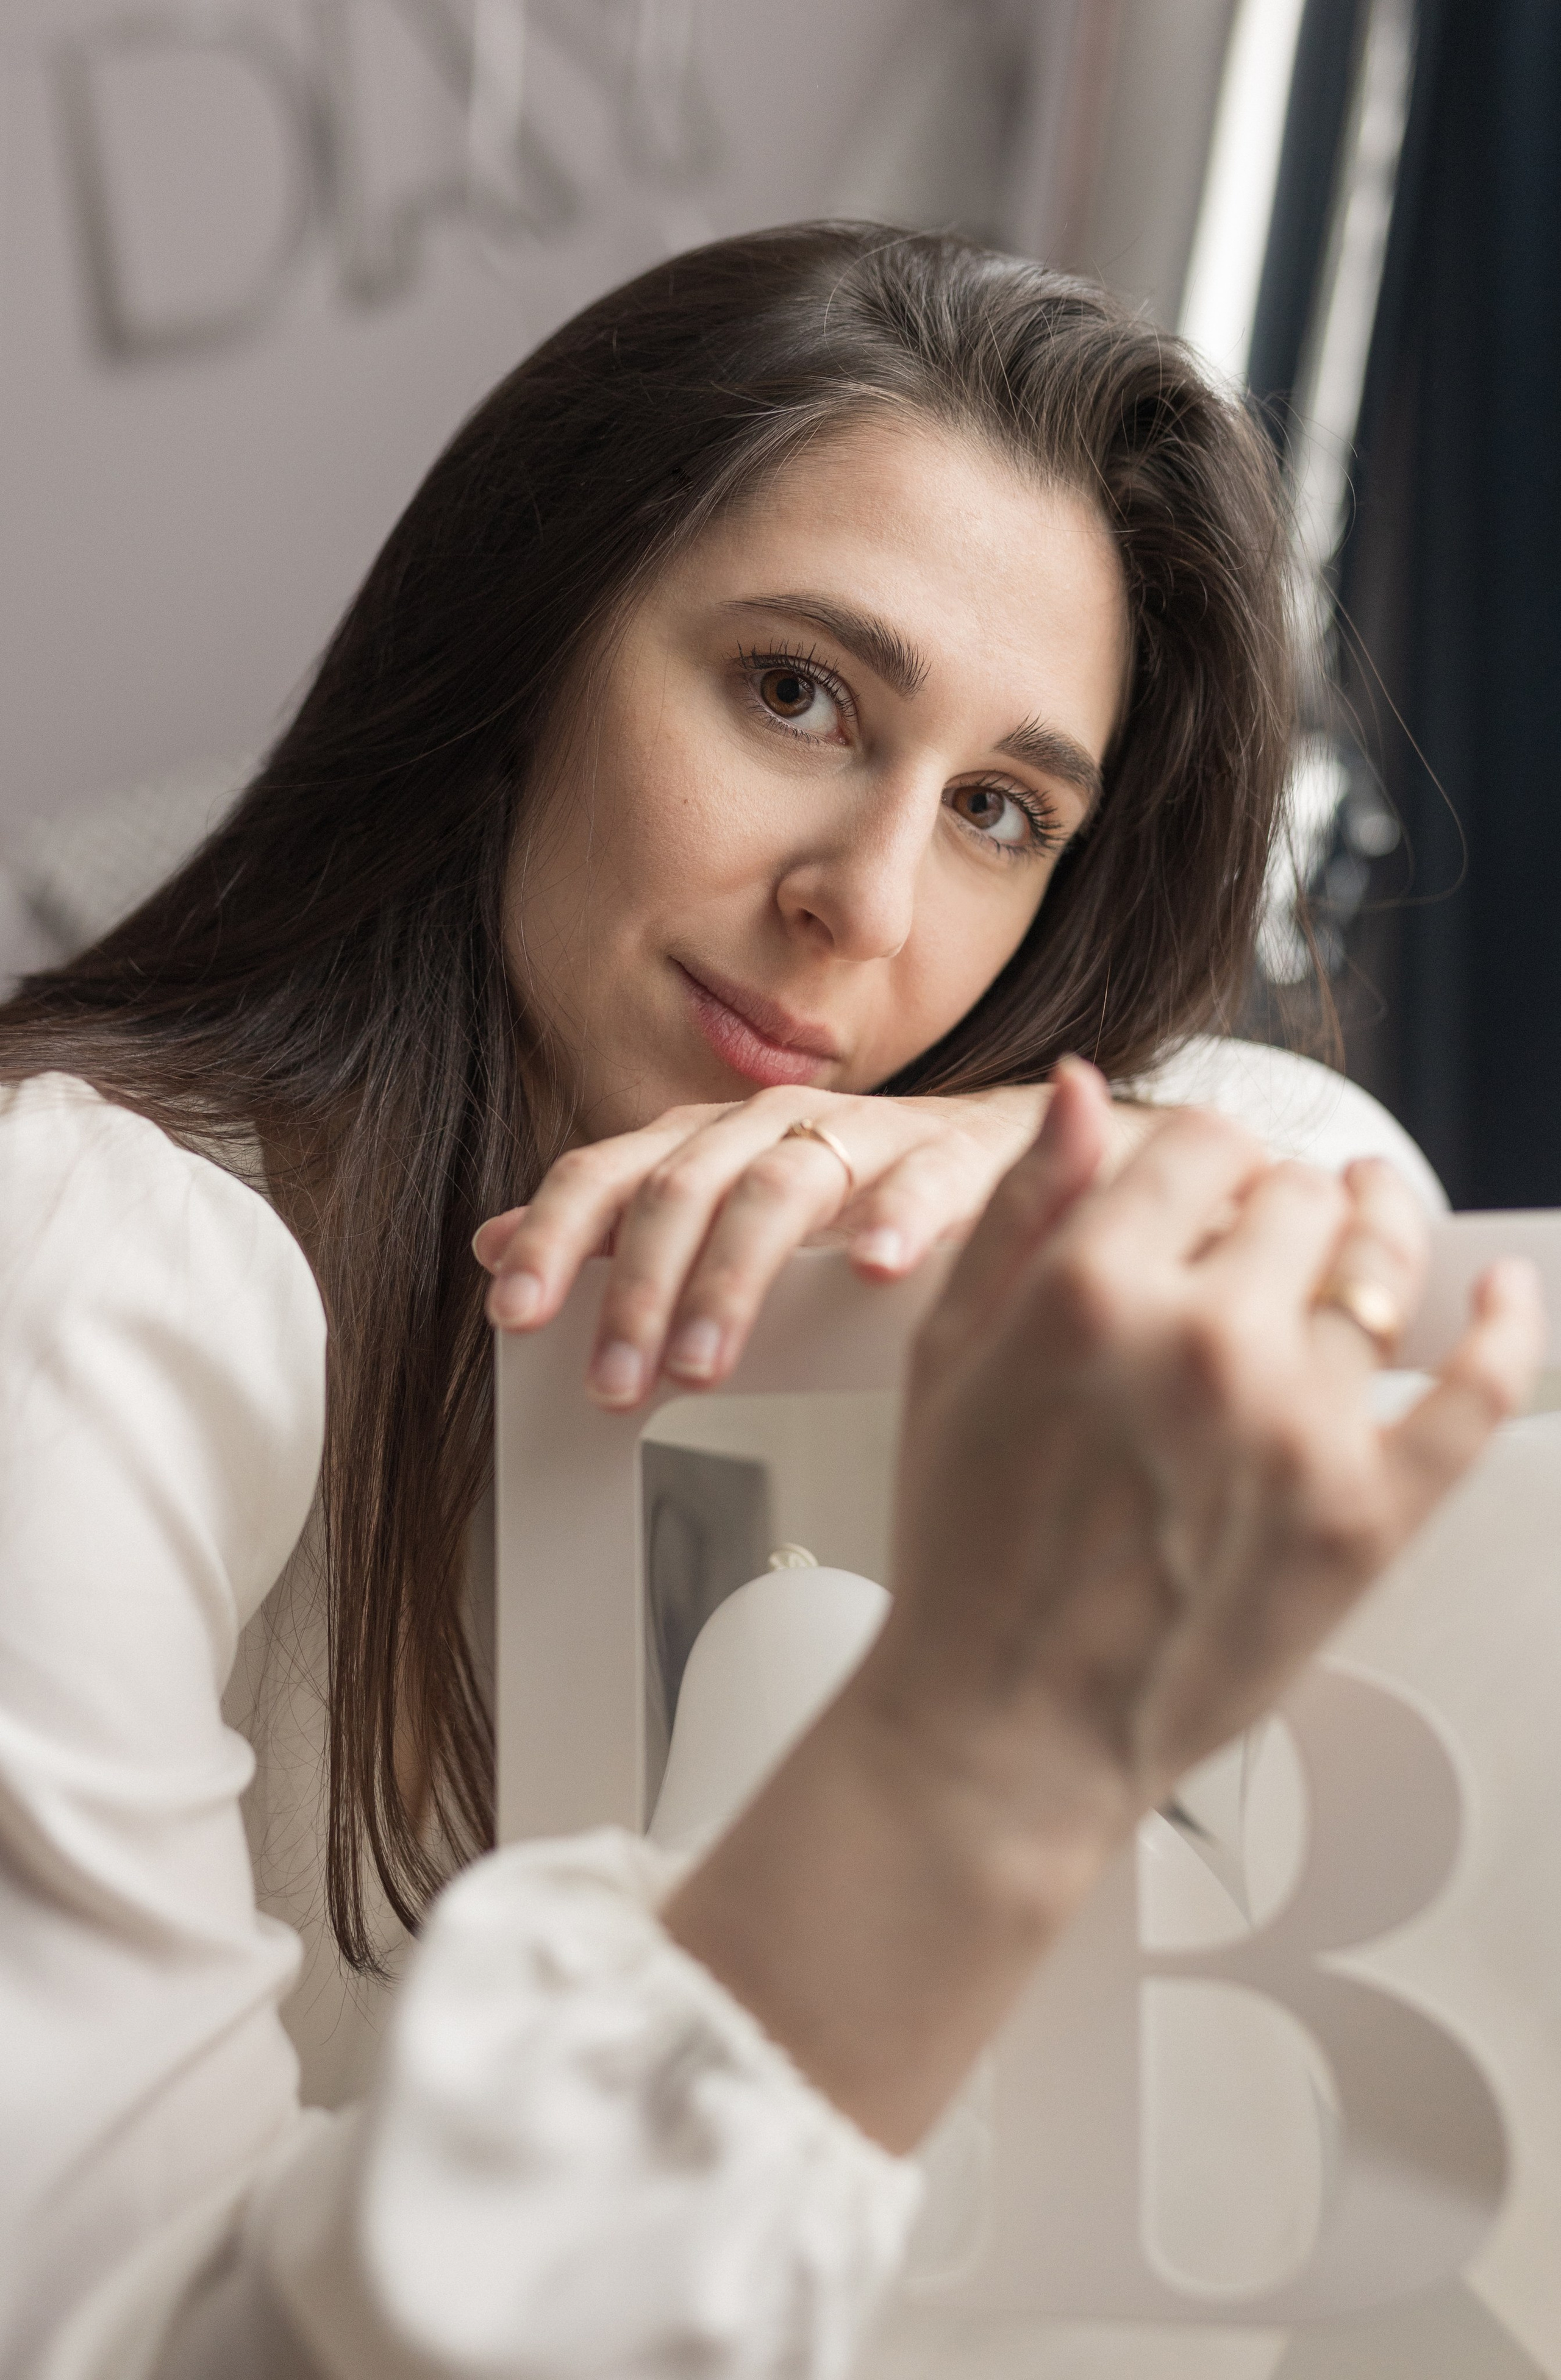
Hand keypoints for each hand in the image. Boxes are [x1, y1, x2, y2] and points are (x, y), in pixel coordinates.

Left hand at [474, 1082, 1145, 1408]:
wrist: (1026, 1147)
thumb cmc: (865, 1187)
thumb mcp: (726, 1206)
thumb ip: (619, 1226)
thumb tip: (487, 1246)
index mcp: (712, 1141)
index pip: (609, 1173)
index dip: (553, 1238)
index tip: (510, 1316)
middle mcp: (776, 1125)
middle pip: (683, 1189)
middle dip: (637, 1291)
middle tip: (613, 1386)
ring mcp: (870, 1133)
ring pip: (780, 1189)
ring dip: (732, 1279)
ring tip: (701, 1363)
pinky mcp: (963, 1151)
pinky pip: (925, 1179)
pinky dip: (895, 1218)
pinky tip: (872, 1270)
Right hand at [876, 1059, 1542, 1816]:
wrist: (1006, 1726)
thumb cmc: (966, 1552)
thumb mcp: (948, 1355)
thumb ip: (1024, 1209)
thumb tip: (1086, 1089)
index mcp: (1093, 1294)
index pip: (1205, 1143)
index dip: (1207, 1153)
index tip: (1208, 1180)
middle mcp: (1205, 1346)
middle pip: (1298, 1197)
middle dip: (1278, 1201)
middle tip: (1263, 1233)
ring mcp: (1297, 1431)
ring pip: (1381, 1274)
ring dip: (1375, 1237)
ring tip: (1371, 1223)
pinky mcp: (1368, 1516)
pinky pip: (1476, 1393)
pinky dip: (1506, 1329)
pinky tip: (1502, 1292)